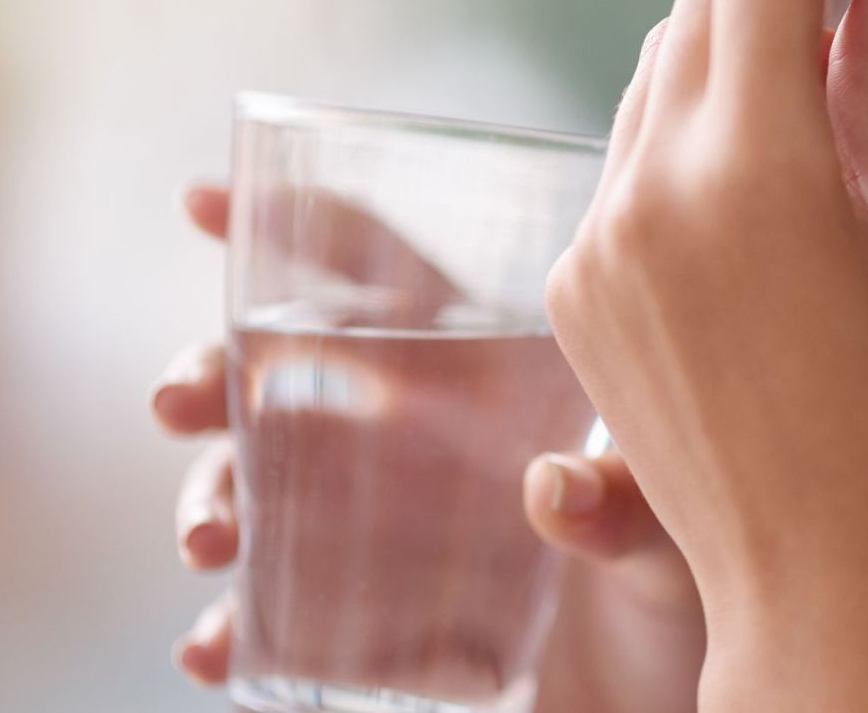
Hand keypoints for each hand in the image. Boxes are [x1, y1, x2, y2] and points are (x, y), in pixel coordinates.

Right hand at [151, 184, 705, 712]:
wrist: (674, 695)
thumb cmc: (692, 581)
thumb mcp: (675, 537)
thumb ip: (629, 509)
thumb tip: (553, 491)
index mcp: (486, 379)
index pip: (385, 278)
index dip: (296, 231)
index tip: (204, 203)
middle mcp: (422, 442)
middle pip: (285, 380)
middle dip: (212, 376)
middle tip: (176, 402)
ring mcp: (385, 530)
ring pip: (260, 491)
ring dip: (211, 503)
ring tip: (210, 543)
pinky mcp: (371, 623)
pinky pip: (278, 617)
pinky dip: (234, 630)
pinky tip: (216, 650)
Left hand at [545, 0, 867, 712]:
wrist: (827, 597)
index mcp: (753, 171)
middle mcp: (648, 191)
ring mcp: (596, 241)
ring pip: (661, 69)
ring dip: (742, 44)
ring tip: (831, 86)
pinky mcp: (576, 289)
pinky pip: (631, 155)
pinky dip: (698, 128)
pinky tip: (769, 181)